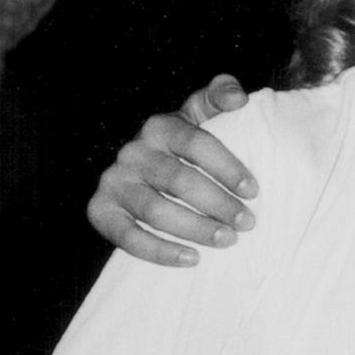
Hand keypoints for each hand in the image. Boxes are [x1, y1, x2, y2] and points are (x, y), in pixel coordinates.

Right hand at [86, 74, 256, 266]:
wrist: (140, 164)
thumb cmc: (183, 140)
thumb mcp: (200, 112)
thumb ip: (220, 95)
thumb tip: (239, 99)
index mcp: (160, 126)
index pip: (197, 143)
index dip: (227, 167)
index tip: (254, 191)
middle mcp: (132, 151)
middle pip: (179, 181)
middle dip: (217, 204)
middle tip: (247, 223)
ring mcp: (113, 182)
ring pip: (156, 210)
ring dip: (195, 229)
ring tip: (228, 241)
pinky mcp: (100, 211)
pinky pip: (128, 237)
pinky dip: (160, 251)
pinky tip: (192, 259)